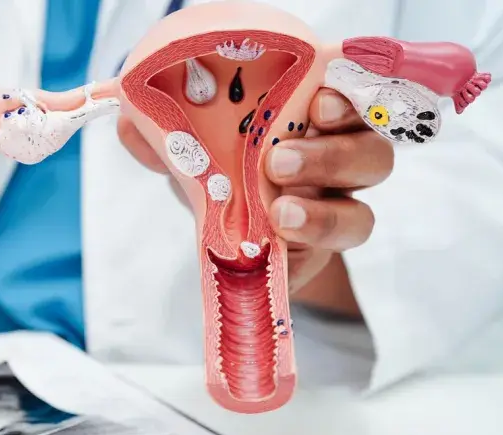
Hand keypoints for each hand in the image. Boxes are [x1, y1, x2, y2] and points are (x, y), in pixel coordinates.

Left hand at [117, 88, 393, 293]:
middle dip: (331, 157)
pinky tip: (267, 256)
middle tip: (278, 163)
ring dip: (322, 217)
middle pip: (371, 159)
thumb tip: (131, 122)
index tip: (317, 100)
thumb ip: (168, 132)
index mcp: (319, 122)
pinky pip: (321, 266)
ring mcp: (332, 218)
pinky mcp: (313, 262)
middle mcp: (338, 169)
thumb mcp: (195, 143)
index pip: (356, 103)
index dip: (347, 102)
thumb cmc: (223, 168)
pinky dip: (296, 262)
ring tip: (279, 216)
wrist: (225, 230)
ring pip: (360, 217)